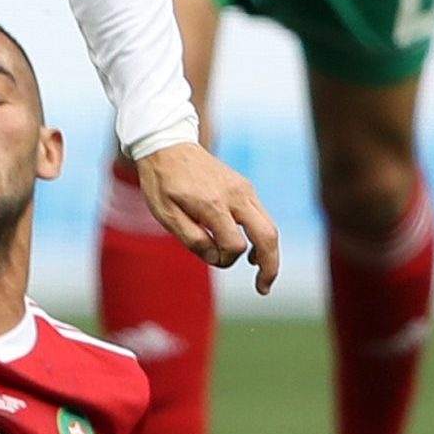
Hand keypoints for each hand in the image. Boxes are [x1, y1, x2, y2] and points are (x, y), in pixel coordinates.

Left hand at [134, 142, 280, 291]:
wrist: (167, 144)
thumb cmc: (162, 182)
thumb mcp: (165, 214)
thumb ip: (192, 239)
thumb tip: (217, 258)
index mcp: (213, 203)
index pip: (234, 245)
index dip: (225, 260)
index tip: (210, 258)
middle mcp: (236, 195)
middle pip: (268, 236)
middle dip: (270, 267)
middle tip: (263, 288)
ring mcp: (244, 189)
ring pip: (270, 226)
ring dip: (269, 253)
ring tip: (259, 273)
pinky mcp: (245, 187)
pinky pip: (261, 216)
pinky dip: (261, 236)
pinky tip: (250, 249)